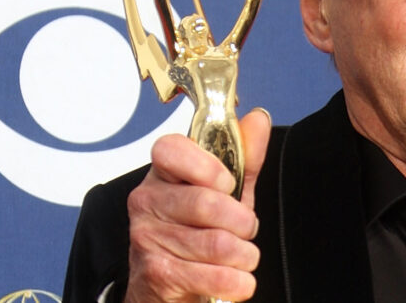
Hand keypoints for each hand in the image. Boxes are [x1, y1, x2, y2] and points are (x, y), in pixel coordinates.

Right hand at [124, 108, 271, 302]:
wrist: (170, 287)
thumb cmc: (199, 233)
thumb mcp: (227, 192)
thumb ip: (243, 156)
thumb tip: (257, 119)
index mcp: (164, 174)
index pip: (170, 149)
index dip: (207, 167)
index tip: (229, 184)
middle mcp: (148, 201)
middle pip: (204, 202)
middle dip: (242, 221)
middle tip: (246, 228)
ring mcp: (148, 237)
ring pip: (215, 242)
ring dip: (244, 254)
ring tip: (244, 255)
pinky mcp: (156, 274)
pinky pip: (211, 275)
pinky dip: (236, 280)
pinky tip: (239, 279)